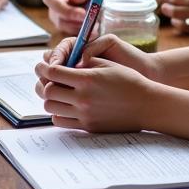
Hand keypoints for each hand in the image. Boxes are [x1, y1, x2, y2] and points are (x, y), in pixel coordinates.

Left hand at [34, 34, 158, 131]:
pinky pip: (61, 122)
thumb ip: (82, 62)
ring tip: (57, 92)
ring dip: (50, 98)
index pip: (53, 73)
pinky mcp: (88, 127)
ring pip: (51, 108)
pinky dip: (58, 112)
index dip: (43, 67)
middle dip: (44, 83)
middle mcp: (83, 98)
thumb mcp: (106, 64)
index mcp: (87, 79)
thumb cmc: (129, 80)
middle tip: (47, 79)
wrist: (147, 105)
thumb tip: (62, 61)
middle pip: (48, 91)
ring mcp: (85, 115)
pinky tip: (66, 105)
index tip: (41, 65)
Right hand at [42, 0, 119, 33]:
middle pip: (57, 17)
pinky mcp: (73, 28)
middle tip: (94, 23)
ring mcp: (64, 18)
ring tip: (98, 25)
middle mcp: (58, 4)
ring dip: (82, 29)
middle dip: (75, 22)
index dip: (63, 8)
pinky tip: (97, 29)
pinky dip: (85, 34)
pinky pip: (74, 35)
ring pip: (66, 28)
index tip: (83, 14)